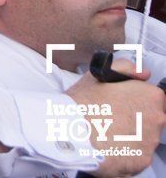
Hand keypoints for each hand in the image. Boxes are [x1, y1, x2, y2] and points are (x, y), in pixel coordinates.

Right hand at [66, 59, 165, 176]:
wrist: (70, 132)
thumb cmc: (83, 103)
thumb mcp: (99, 74)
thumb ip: (127, 67)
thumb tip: (143, 73)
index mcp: (150, 96)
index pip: (152, 98)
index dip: (134, 99)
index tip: (119, 103)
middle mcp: (157, 119)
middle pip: (150, 118)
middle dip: (134, 118)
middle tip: (110, 117)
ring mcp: (150, 142)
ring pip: (144, 138)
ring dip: (129, 135)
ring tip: (106, 132)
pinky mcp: (142, 160)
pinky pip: (136, 155)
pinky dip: (124, 153)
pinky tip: (107, 145)